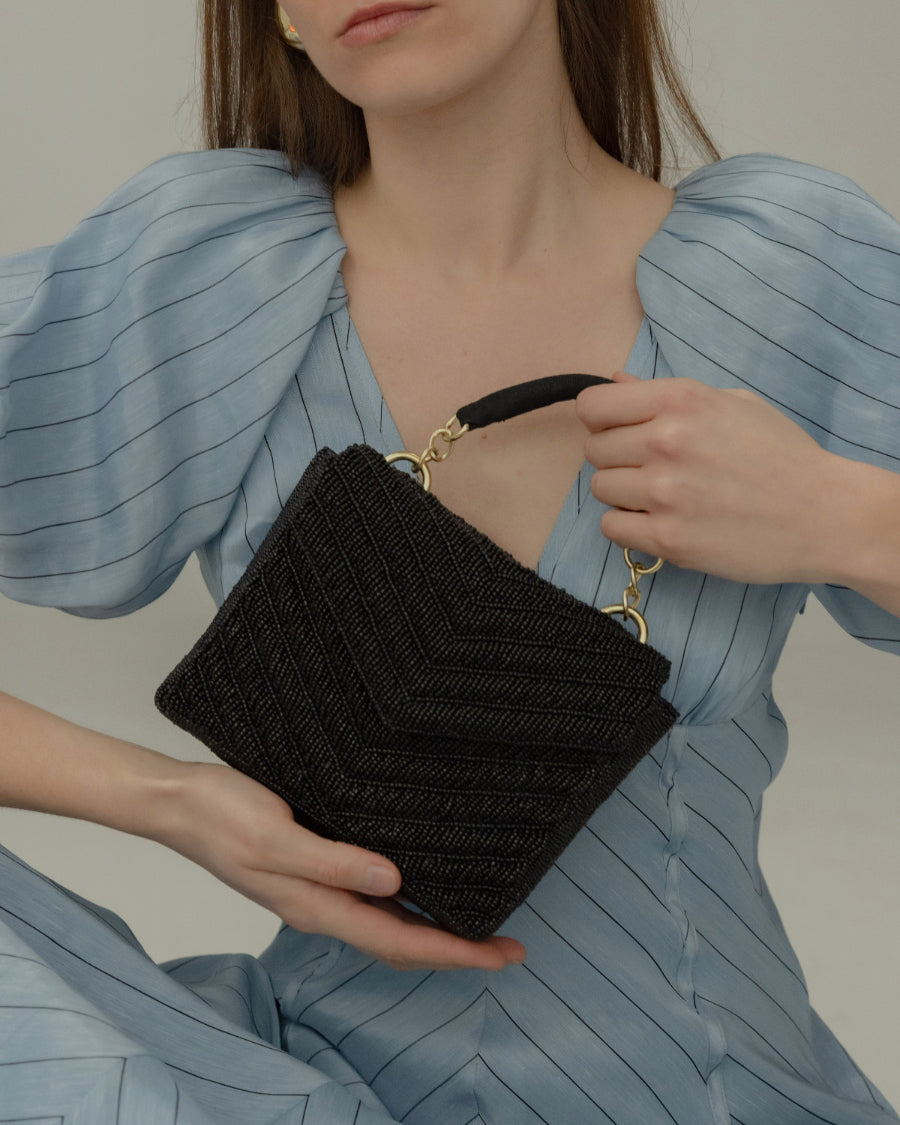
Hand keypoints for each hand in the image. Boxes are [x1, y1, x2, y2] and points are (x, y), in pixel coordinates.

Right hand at [155, 761, 525, 971]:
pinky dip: (406, 904)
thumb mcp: (275, 836)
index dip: (454, 952)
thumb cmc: (220, 814)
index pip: (399, 940)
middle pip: (400, 942)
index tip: (500, 954)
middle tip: (508, 947)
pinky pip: (370, 898)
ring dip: (435, 930)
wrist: (178, 801)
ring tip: (479, 924)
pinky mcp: (313, 866)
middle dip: (456, 950)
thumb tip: (395, 883)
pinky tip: (422, 886)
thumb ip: (333, 862)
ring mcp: (316, 889)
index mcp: (315, 905)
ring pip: (388, 924)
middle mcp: (321, 904)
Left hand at [576, 372, 835, 585]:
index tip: (616, 431)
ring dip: (623, 493)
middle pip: (594, 450)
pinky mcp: (668, 538)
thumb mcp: (732, 404)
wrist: (824, 515)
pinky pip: (612, 528)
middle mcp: (666, 442)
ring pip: (600, 489)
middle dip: (615, 458)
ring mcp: (664, 493)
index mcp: (681, 400)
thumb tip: (614, 382)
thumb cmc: (781, 456)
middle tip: (651, 468)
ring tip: (662, 496)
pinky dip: (629, 527)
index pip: (592, 405)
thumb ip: (666, 394)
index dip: (600, 420)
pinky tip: (662, 520)